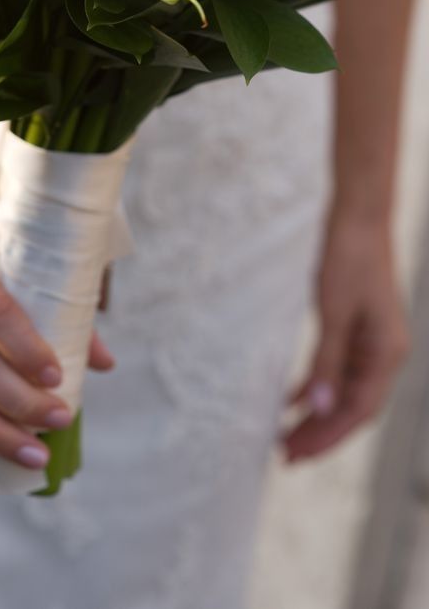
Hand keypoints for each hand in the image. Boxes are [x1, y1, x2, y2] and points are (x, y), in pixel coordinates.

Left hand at [283, 209, 409, 461]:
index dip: (327, 437)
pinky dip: (317, 386)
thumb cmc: (348, 257)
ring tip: (285, 435)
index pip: (357, 412)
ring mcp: (373, 342)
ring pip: (344, 391)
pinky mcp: (358, 329)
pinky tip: (294, 400)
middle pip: (352, 408)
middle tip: (285, 455)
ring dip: (317, 414)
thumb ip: (327, 361)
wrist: (358, 216)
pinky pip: (338, 369)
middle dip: (320, 433)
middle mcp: (385, 353)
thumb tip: (320, 408)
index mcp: (387, 354)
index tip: (295, 455)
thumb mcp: (333, 311)